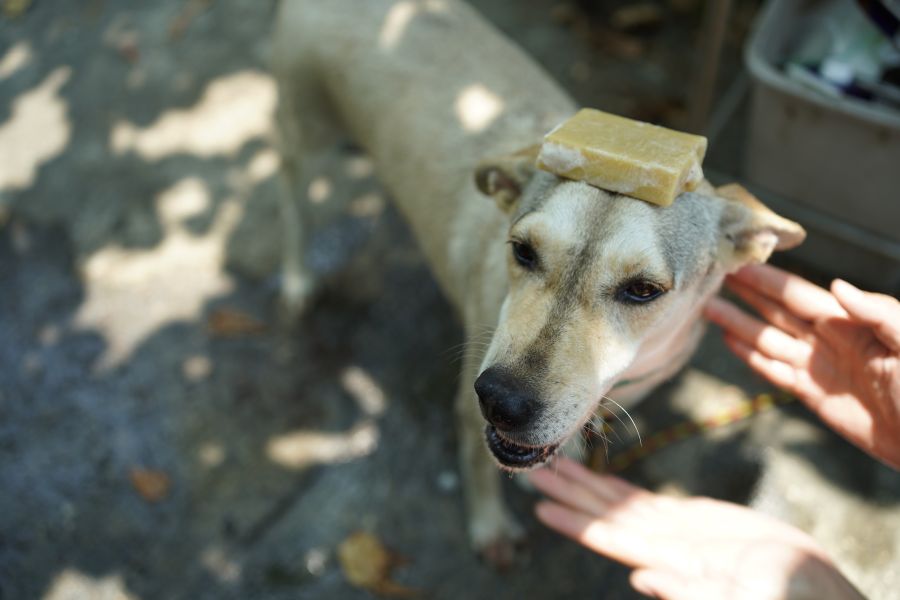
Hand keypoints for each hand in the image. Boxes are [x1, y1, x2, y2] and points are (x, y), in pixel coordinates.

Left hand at [529, 458, 863, 599]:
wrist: (814, 592)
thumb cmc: (790, 599)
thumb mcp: (748, 598)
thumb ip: (692, 593)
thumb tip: (641, 580)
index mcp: (670, 561)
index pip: (609, 538)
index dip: (574, 522)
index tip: (540, 503)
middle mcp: (663, 546)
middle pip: (605, 515)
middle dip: (570, 492)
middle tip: (531, 468)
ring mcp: (675, 533)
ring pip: (621, 504)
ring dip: (587, 485)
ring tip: (555, 465)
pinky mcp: (694, 523)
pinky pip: (646, 504)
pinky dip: (621, 491)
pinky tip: (601, 483)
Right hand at [704, 264, 899, 468]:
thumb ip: (880, 313)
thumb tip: (836, 286)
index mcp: (851, 321)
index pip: (799, 294)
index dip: (769, 279)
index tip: (740, 263)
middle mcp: (829, 338)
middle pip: (777, 311)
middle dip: (746, 293)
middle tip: (712, 275)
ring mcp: (818, 367)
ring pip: (768, 338)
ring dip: (738, 323)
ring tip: (706, 307)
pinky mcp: (812, 395)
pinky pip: (774, 371)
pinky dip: (750, 357)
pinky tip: (728, 342)